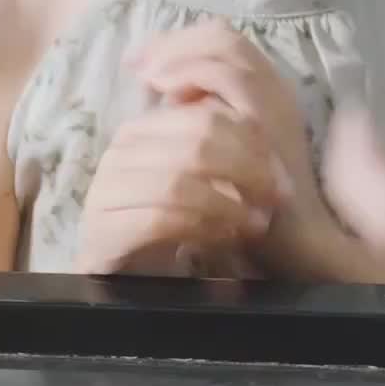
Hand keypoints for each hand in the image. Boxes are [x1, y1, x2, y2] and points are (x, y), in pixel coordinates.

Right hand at [77, 96, 280, 275]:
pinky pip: (161, 221)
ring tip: (256, 223)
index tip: (280, 170)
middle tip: (275, 196)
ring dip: (228, 205)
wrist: (121, 268)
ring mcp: (106, 191)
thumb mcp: (193, 178)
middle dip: (245, 171)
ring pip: (179, 184)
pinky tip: (226, 239)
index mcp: (142, 128)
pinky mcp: (104, 230)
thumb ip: (217, 152)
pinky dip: (202, 228)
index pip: (203, 117)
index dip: (249, 141)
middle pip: (195, 146)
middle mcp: (119, 153)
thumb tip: (269, 138)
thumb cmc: (164, 219)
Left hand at [134, 21, 333, 278]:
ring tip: (146, 70)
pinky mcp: (266, 119)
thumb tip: (169, 95)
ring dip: (180, 52)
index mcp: (270, 92)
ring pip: (226, 46)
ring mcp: (274, 99)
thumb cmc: (253, 200)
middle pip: (227, 37)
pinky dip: (190, 70)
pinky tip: (162, 84)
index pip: (229, 42)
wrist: (293, 238)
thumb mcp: (225, 150)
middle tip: (139, 59)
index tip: (149, 59)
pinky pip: (226, 74)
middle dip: (176, 41)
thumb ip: (206, 117)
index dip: (185, 43)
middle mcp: (277, 87)